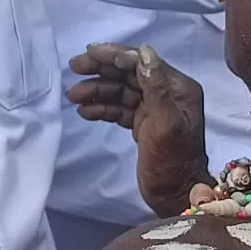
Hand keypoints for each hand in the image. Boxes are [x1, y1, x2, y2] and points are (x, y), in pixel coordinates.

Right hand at [67, 42, 209, 217]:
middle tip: (74, 67)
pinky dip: (101, 107)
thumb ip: (155, 87)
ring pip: (120, 91)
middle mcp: (165, 93)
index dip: (115, 56)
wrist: (175, 198)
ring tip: (73, 96)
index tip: (89, 53)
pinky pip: (118, 108)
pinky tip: (85, 111)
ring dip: (96, 90)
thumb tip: (143, 51)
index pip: (142, 62)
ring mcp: (153, 108)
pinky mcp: (141, 123)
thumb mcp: (166, 123)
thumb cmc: (173, 161)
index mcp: (177, 88)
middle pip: (128, 73)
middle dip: (101, 70)